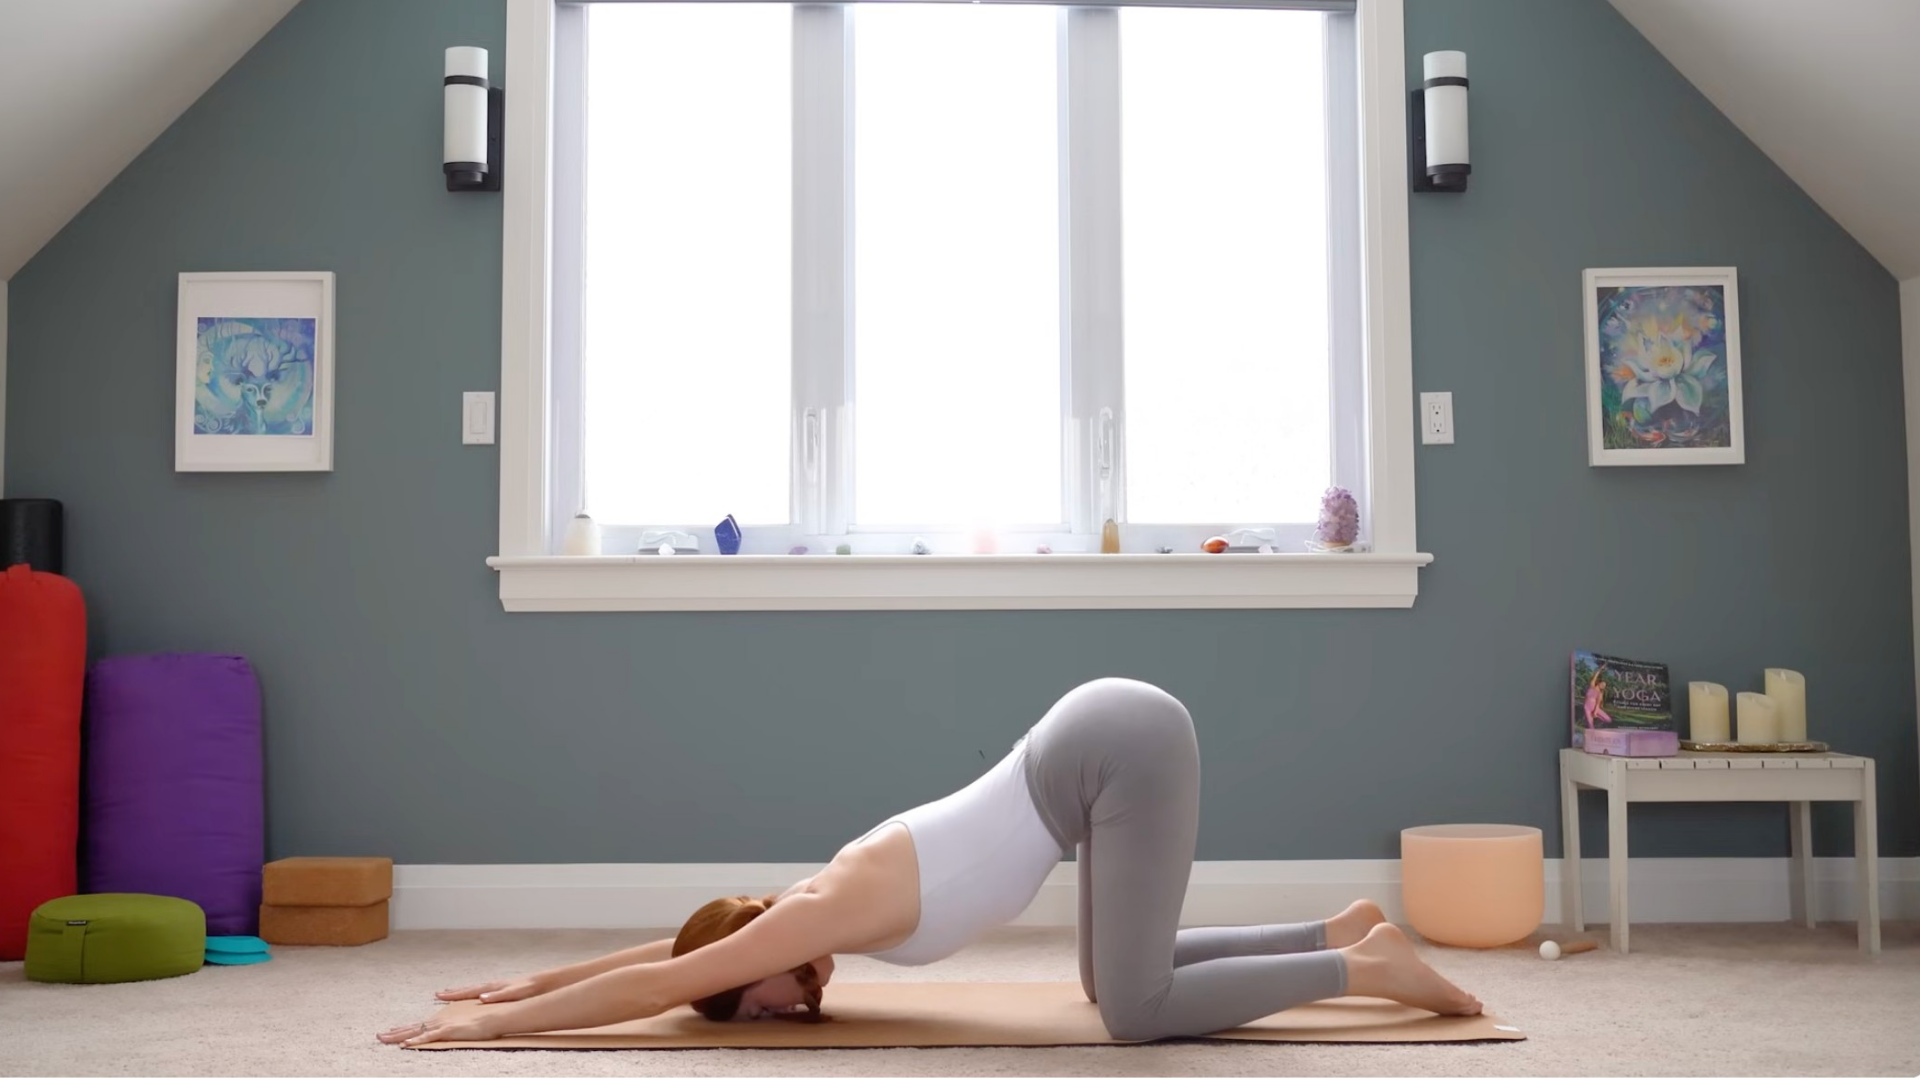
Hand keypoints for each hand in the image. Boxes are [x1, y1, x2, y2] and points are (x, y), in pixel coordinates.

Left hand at [376, 1010, 504, 1046]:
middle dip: (394, 1033)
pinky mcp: (447, 1031)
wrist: (493, 1017)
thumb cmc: (483, 1021)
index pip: (419, 1026)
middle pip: (412, 1028)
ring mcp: (441, 1026)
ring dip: (398, 1036)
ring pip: (415, 1031)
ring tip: (383, 1039)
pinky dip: (416, 1040)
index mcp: (442, 1021)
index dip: (405, 1029)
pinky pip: (428, 1037)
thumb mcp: (465, 1025)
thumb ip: (456, 1027)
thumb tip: (452, 1030)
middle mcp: (438, 1022)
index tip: (392, 1031)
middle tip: (379, 1036)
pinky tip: (405, 1044)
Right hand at [435, 974, 546, 1003]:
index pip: (469, 991)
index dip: (453, 995)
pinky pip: (483, 991)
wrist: (543, 982)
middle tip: (439, 994)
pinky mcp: (503, 989)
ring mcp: (497, 987)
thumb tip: (481, 997)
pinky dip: (474, 993)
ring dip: (463, 992)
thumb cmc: (529, 988)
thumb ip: (498, 996)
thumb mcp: (514, 993)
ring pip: (475, 990)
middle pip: (469, 989)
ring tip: (452, 993)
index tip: (439, 995)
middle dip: (454, 992)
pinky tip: (474, 997)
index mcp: (492, 987)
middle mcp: (492, 986)